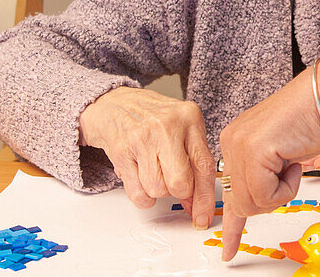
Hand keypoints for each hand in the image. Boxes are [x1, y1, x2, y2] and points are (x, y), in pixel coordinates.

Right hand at [78, 86, 215, 228]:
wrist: (114, 103)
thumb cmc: (153, 118)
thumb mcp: (182, 128)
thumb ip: (194, 161)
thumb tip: (198, 204)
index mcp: (190, 118)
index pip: (204, 165)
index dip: (205, 197)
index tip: (203, 217)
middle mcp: (168, 126)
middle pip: (180, 183)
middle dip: (178, 192)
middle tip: (174, 183)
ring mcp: (143, 138)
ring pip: (158, 189)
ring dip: (158, 191)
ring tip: (154, 171)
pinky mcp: (122, 150)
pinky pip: (137, 192)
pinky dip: (142, 195)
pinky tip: (141, 177)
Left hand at [218, 61, 319, 261]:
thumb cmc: (314, 118)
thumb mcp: (280, 153)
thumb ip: (263, 175)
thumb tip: (253, 204)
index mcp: (235, 140)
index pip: (227, 189)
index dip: (231, 224)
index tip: (228, 248)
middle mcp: (231, 140)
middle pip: (241, 203)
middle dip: (270, 199)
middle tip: (289, 172)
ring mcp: (239, 144)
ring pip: (252, 203)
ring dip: (281, 192)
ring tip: (293, 162)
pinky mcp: (254, 150)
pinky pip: (265, 194)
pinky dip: (287, 187)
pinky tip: (294, 161)